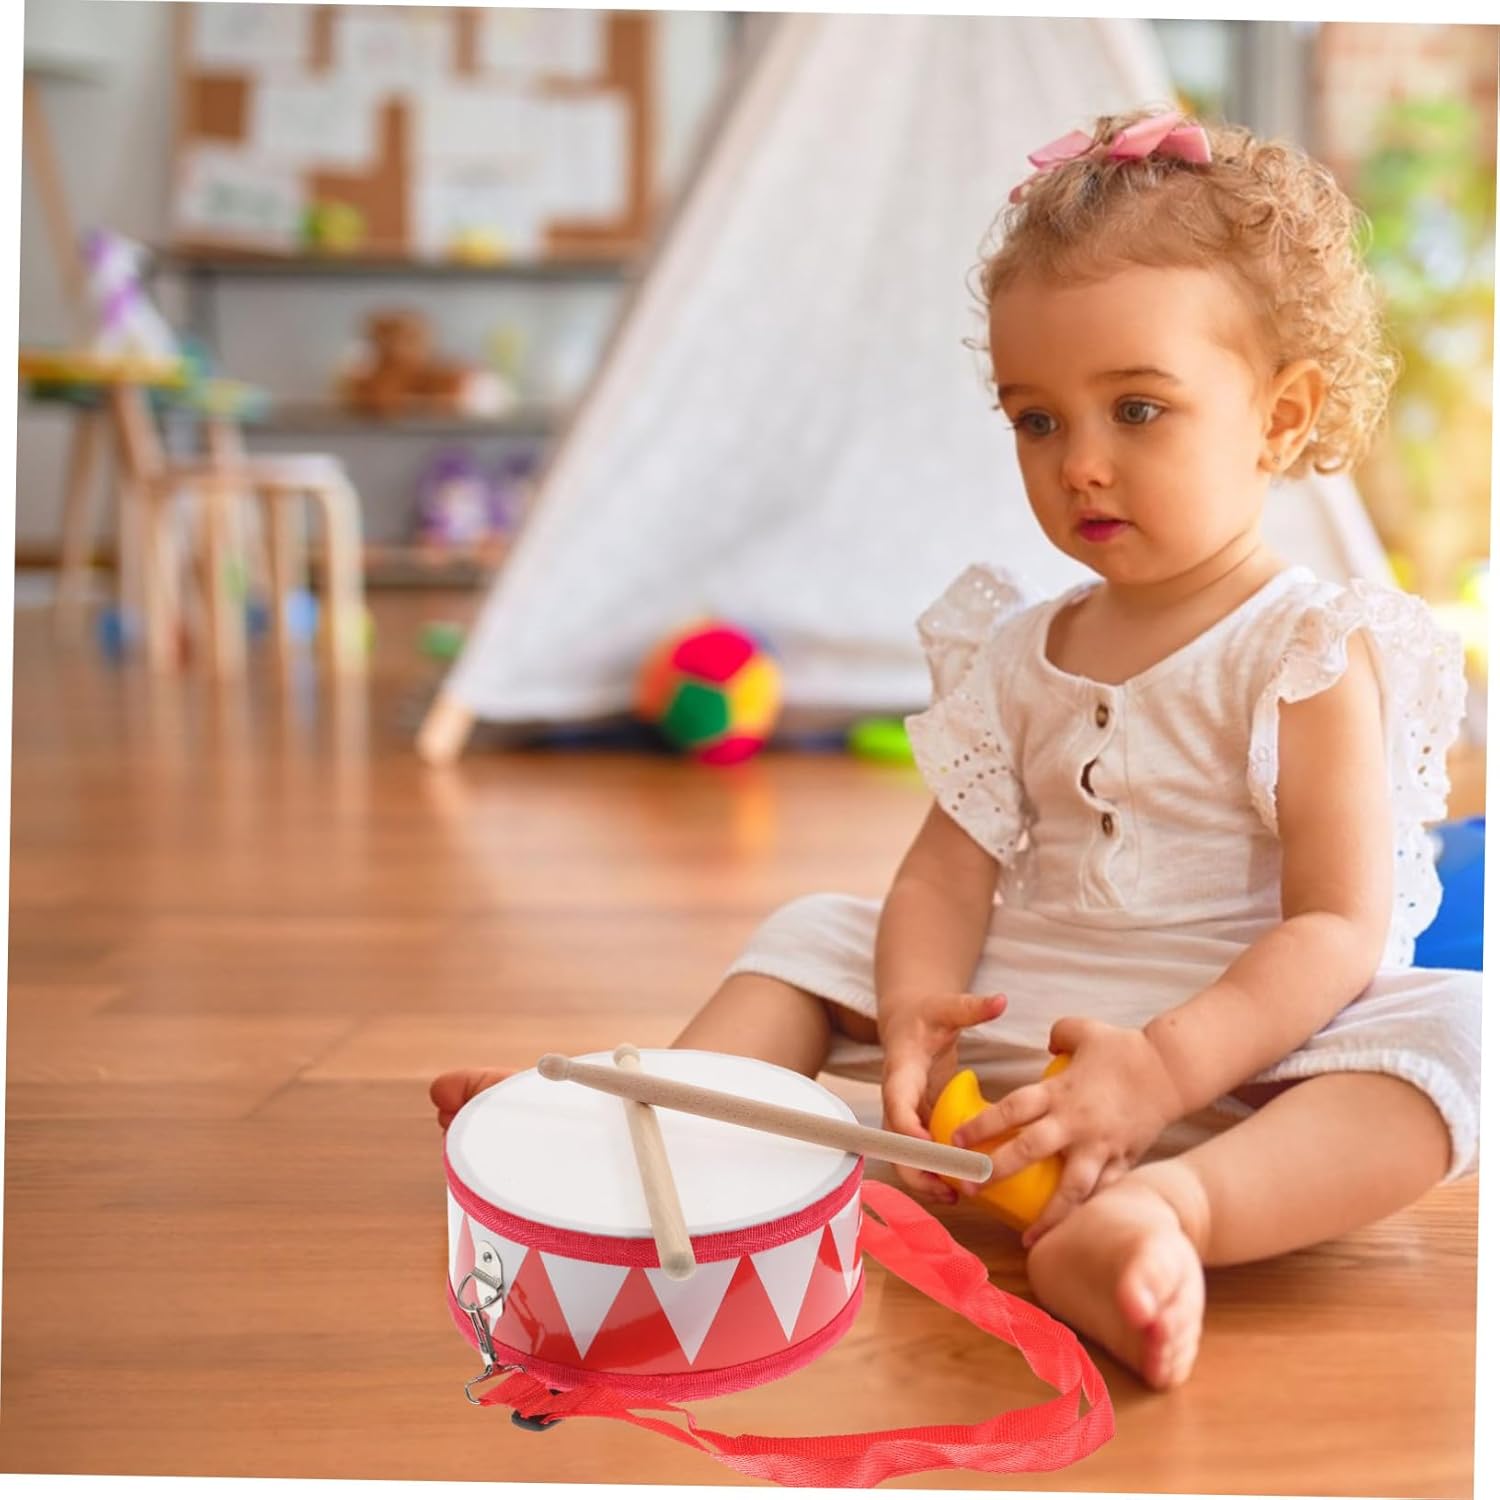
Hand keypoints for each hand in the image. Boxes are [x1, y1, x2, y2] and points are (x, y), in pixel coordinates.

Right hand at [878, 990, 1006, 1203]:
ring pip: (904, 1156)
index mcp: (900, 1072)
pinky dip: (934, 1173)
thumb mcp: (947, 1007)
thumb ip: (971, 1007)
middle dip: (917, 1168)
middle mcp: (897, 1099)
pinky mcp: (917, 1122)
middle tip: (950, 1187)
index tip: (930, 1146)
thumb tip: (1000, 1000)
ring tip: (957, 1196)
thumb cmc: (926, 1015)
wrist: (907, 1022)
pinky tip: (959, 1188)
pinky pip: (919, 1154)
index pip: (896, 1104)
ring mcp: (906, 1114)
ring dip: (925, 1179)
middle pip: (894, 1142)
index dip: (909, 1129)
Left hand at [951, 1016, 1184, 1245]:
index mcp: (1060, 1091)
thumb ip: (1059, 1034)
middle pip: (1030, 1150)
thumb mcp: (1084, 1031)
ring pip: (1071, 1189)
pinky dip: (1087, 1215)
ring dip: (1048, 1216)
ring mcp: (1101, 1146)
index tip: (956, 1141)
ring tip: (1028, 1240)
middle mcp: (1076, 1122)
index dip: (982, 1125)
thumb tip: (1046, 1043)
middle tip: (970, 1188)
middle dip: (997, 1171)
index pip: (1012, 1108)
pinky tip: (1074, 1235)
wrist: (1172, 1070)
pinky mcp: (1123, 1161)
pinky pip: (1103, 1193)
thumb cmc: (1125, 1048)